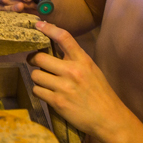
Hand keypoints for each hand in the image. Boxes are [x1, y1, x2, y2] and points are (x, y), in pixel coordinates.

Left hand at [29, 21, 134, 142]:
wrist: (108, 118)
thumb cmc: (100, 93)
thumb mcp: (92, 70)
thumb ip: (75, 59)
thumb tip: (54, 48)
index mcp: (83, 61)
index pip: (64, 37)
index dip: (48, 28)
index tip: (38, 24)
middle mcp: (72, 71)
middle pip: (40, 57)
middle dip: (34, 59)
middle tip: (35, 62)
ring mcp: (64, 87)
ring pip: (36, 75)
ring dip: (38, 78)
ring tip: (45, 81)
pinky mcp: (57, 101)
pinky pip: (37, 90)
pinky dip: (39, 91)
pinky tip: (47, 93)